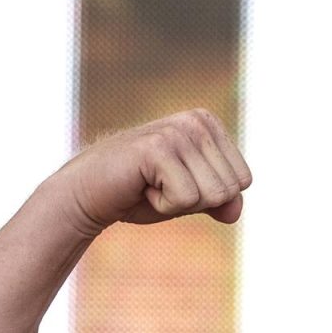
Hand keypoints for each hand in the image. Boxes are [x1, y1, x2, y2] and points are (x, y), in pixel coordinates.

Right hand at [45, 109, 252, 236]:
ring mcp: (176, 131)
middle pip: (229, 189)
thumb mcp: (191, 198)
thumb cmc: (141, 194)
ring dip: (178, 203)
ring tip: (150, 185)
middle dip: (196, 201)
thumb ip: (221, 201)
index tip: (177, 183)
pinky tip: (140, 187)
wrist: (88, 195)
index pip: (243, 181)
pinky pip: (186, 198)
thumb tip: (235, 212)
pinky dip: (162, 205)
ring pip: (211, 195)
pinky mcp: (157, 148)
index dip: (210, 197)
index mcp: (208, 124)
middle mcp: (196, 121)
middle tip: (161, 186)